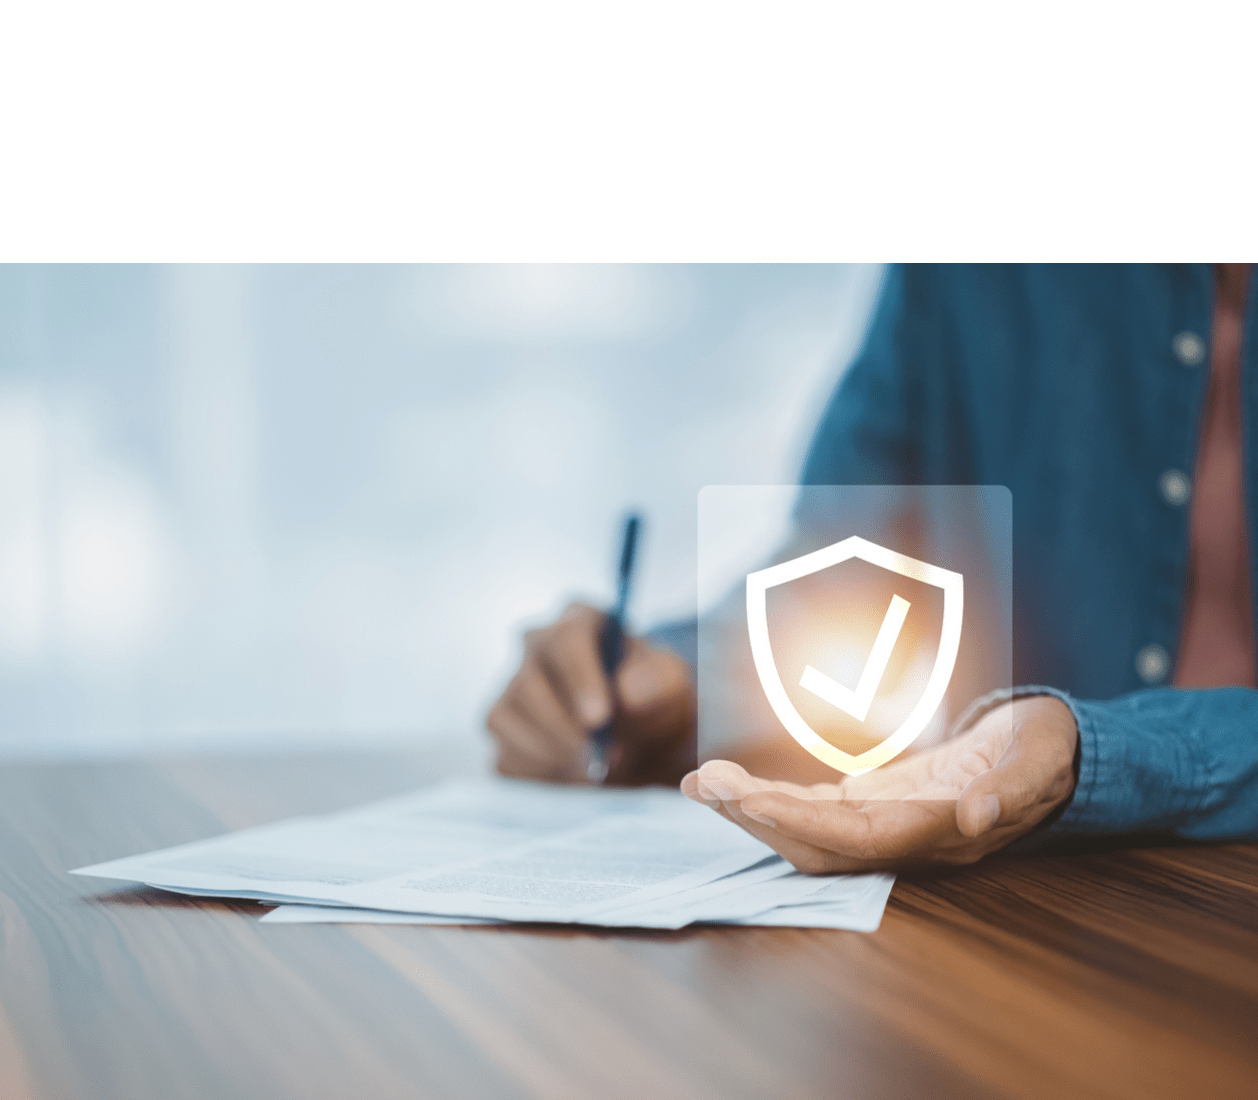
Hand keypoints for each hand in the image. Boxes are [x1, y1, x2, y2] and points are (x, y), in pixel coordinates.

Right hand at [488, 602, 694, 783]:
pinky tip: (572, 775)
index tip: (599, 719)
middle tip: (602, 759)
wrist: (643, 737)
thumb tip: (627, 693)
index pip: (566, 640)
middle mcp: (535, 647)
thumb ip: (657, 681)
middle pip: (527, 683)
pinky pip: (505, 756)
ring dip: (550, 754)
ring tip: (593, 770)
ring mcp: (512, 687)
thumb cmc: (653, 698)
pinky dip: (538, 774)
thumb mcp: (671, 684)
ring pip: (505, 719)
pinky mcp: (504, 729)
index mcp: (579, 621)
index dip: (579, 680)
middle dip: (564, 729)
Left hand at [681, 695, 1077, 871]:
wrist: (1050, 754)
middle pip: (817, 844)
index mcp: (941, 832)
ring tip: (702, 782)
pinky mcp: (875, 806)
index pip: (857, 838)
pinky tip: (734, 784)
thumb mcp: (1042, 755)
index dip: (800, 822)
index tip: (746, 799)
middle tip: (701, 782)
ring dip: (752, 810)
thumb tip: (977, 818)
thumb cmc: (1049, 748)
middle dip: (756, 817)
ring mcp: (886, 826)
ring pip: (807, 831)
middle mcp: (905, 841)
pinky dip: (772, 798)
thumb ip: (1014, 786)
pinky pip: (814, 810)